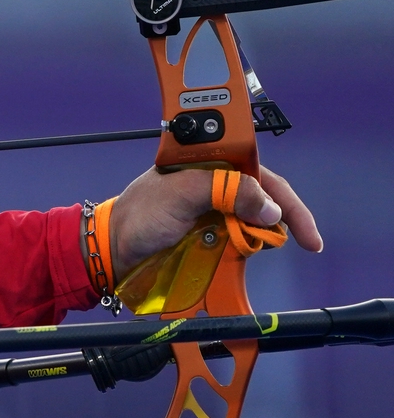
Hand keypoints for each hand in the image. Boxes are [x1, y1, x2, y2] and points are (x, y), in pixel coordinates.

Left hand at [109, 164, 323, 274]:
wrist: (112, 251)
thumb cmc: (138, 217)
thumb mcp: (179, 195)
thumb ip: (224, 190)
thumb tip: (270, 207)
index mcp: (206, 163)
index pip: (258, 172)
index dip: (284, 197)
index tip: (305, 228)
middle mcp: (213, 183)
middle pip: (263, 196)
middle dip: (282, 218)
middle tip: (301, 243)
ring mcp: (211, 209)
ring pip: (254, 220)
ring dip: (263, 235)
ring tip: (260, 249)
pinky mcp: (208, 232)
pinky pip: (239, 239)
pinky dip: (248, 248)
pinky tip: (247, 255)